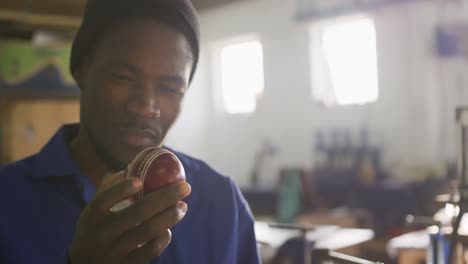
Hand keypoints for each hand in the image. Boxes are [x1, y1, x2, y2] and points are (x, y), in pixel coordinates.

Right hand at [68, 171, 190, 263]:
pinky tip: (168, 229)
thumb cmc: (95, 228)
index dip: (121, 190)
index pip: (104, 199)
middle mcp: (102, 234)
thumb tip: (133, 168)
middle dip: (165, 197)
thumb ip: (110, 189)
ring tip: (182, 207)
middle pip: (137, 213)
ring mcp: (114, 252)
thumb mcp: (94, 211)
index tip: (140, 180)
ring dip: (169, 216)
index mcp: (92, 216)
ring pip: (148, 231)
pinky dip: (162, 238)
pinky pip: (150, 251)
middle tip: (185, 187)